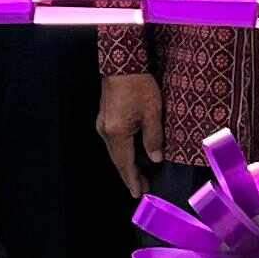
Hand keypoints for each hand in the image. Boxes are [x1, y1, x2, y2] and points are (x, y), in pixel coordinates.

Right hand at [96, 72, 161, 194]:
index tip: (138, 194)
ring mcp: (103, 124)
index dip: (133, 180)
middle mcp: (106, 132)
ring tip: (140, 175)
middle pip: (118, 160)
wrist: (123, 62)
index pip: (125, 164)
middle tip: (143, 188)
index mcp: (117, 133)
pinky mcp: (105, 117)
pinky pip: (114, 142)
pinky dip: (123, 152)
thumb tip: (155, 159)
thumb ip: (153, 138)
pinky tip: (132, 155)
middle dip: (130, 175)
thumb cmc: (139, 84)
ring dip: (126, 164)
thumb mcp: (153, 112)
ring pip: (115, 152)